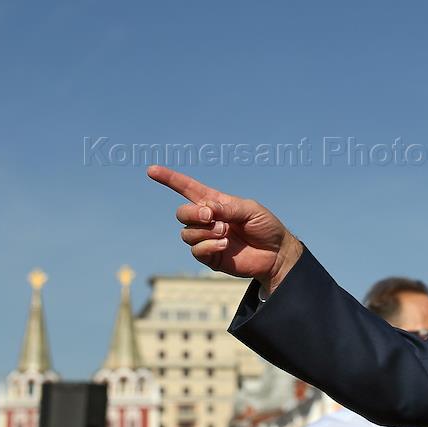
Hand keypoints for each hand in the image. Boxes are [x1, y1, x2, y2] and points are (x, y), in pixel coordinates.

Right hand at [147, 165, 302, 292]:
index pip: (187, 188)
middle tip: (211, 216)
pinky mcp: (210, 256)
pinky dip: (208, 245)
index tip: (152, 170)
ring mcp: (207, 238)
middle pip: (182, 213)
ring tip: (225, 233)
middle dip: (193, 213)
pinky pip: (196, 250)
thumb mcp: (250, 210)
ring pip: (186, 233)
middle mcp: (207, 220)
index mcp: (215, 202)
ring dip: (204, 231)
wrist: (276, 254)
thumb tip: (206, 210)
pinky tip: (224, 245)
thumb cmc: (265, 226)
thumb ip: (227, 208)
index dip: (169, 179)